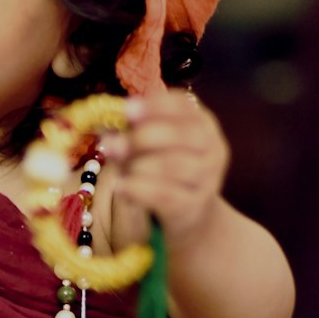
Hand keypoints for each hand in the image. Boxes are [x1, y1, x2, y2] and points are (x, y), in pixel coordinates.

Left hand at [103, 89, 229, 247]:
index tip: (126, 109)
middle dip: (144, 137)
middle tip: (113, 143)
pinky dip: (140, 189)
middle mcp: (212, 148)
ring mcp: (208, 179)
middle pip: (182, 135)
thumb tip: (106, 129)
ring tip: (116, 166)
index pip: (184, 105)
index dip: (155, 106)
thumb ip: (134, 132)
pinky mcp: (195, 206)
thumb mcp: (153, 145)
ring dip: (139, 164)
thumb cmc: (165, 168)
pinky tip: (120, 187)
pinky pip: (166, 195)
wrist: (189, 211)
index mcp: (202, 123)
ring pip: (174, 165)